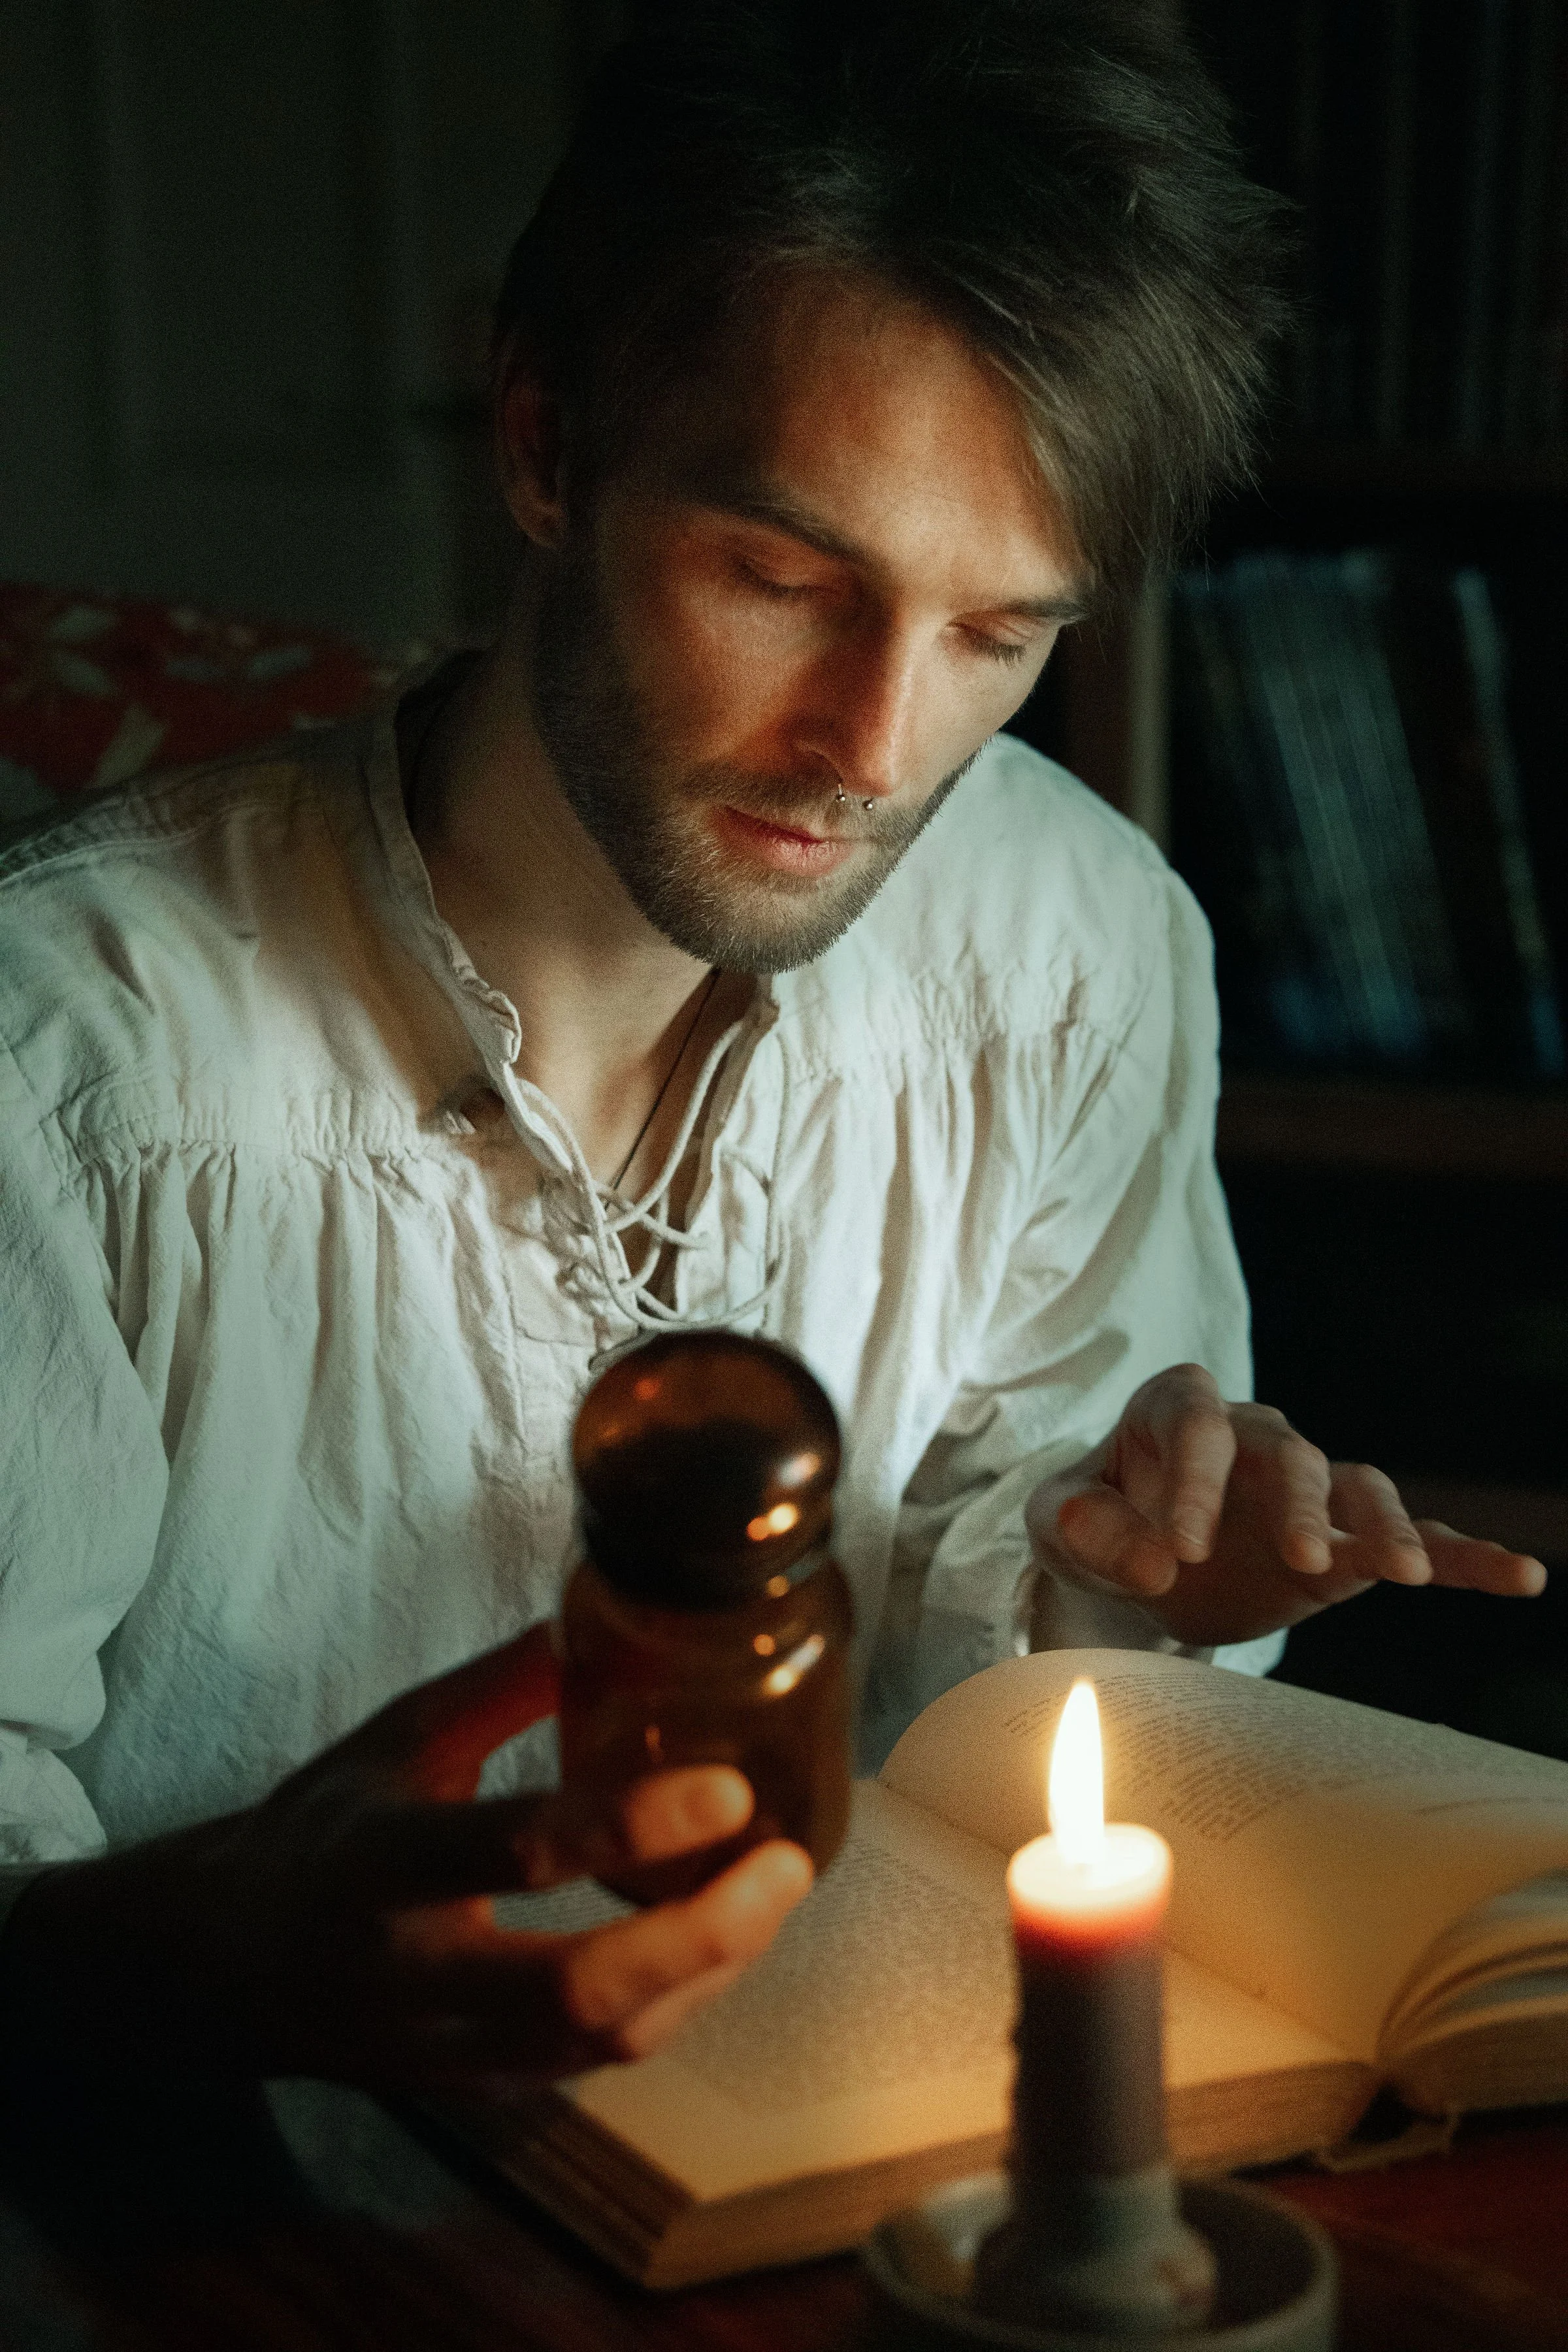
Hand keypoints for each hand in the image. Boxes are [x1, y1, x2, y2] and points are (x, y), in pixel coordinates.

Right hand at [0, 1625, 811, 2095]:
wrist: (229, 1967)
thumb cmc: (326, 1829)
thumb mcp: (397, 1736)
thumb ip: (502, 1684)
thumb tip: (610, 1609)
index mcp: (386, 1861)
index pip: (518, 1850)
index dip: (629, 1825)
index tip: (728, 1787)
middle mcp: (416, 1971)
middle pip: (578, 1988)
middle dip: (704, 1937)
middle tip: (788, 1864)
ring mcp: (448, 2048)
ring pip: (603, 2040)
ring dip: (711, 1972)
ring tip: (778, 1890)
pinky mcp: (480, 2089)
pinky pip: (596, 2062)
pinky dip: (675, 2005)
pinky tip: (727, 1943)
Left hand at [1026, 1363, 1546, 1650]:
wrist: (1128, 1570)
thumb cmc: (1091, 1525)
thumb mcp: (1059, 1524)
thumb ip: (1085, 1529)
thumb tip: (1150, 1559)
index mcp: (1179, 1408)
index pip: (1197, 1429)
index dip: (1191, 1484)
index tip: (1176, 1551)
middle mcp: (1256, 1437)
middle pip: (1290, 1455)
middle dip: (1297, 1504)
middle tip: (1298, 1557)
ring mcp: (1307, 1492)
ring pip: (1361, 1490)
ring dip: (1384, 1528)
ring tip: (1409, 1572)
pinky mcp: (1342, 1548)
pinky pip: (1412, 1542)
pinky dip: (1464, 1556)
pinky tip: (1519, 1575)